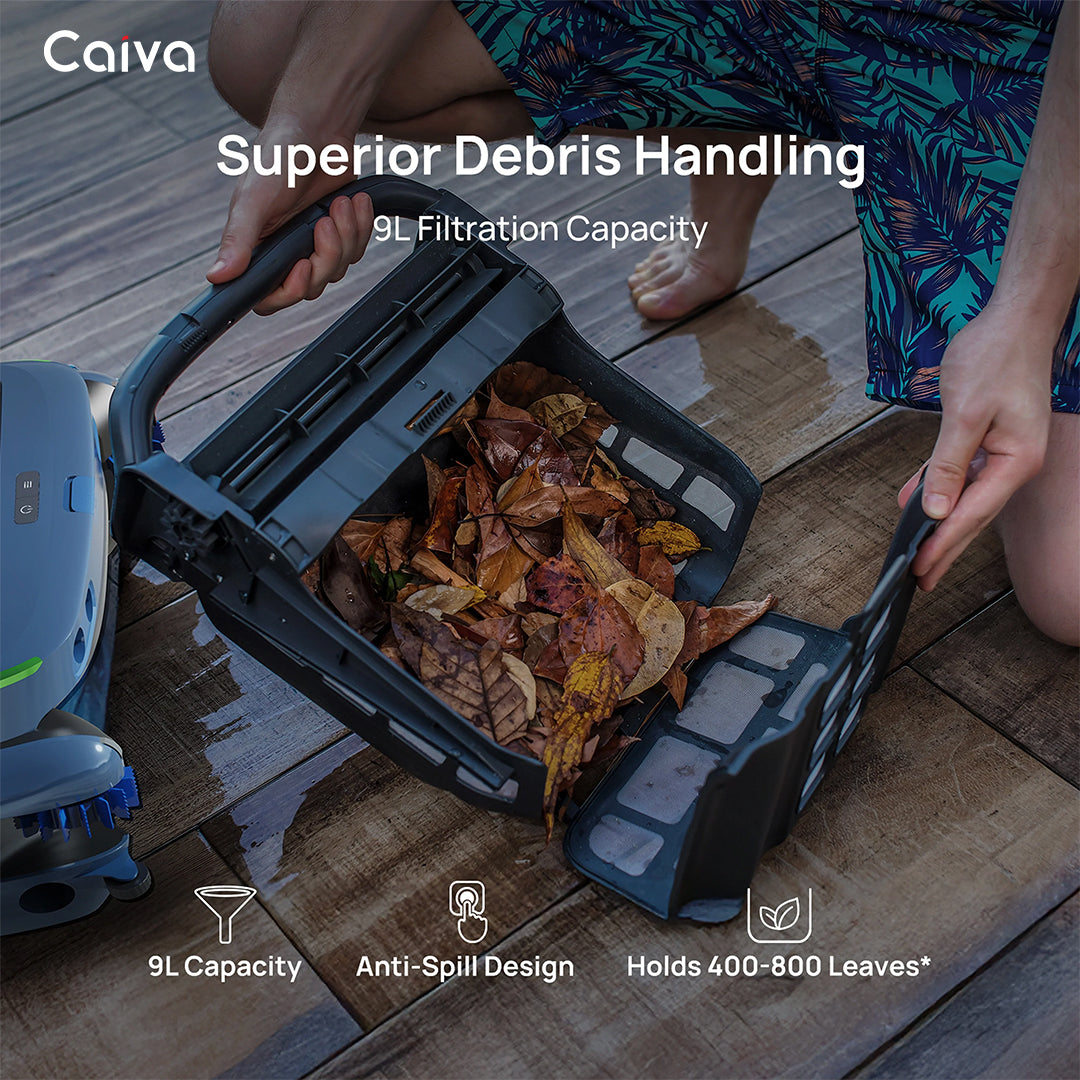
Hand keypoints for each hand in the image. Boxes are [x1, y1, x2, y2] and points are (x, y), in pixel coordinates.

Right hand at [206, 126, 373, 314]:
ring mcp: (313, 244)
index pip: (270, 298)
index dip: (289, 291)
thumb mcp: (253, 197)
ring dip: (346, 236)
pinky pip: (357, 250)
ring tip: (339, 204)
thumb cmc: (278, 155)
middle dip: (326, 255)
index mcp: (258, 248)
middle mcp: (285, 251)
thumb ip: (238, 239)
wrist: (318, 128)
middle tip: (325, 221)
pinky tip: (354, 202)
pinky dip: (361, 227)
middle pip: (311, 285)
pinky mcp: (340, 234)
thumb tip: (217, 275)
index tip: (302, 265)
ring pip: (337, 269)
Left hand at [899, 303, 1052, 590]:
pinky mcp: (989, 439)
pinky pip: (960, 473)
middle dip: (943, 546)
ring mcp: (1003, 451)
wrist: (1015, 320)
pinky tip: (913, 502)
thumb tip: (934, 507)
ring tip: (917, 553)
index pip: (972, 514)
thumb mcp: (965, 413)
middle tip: (920, 579)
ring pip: (964, 496)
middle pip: (971, 514)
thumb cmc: (996, 356)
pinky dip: (936, 487)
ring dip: (938, 522)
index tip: (922, 569)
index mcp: (1015, 461)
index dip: (944, 544)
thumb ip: (948, 463)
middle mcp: (1013, 462)